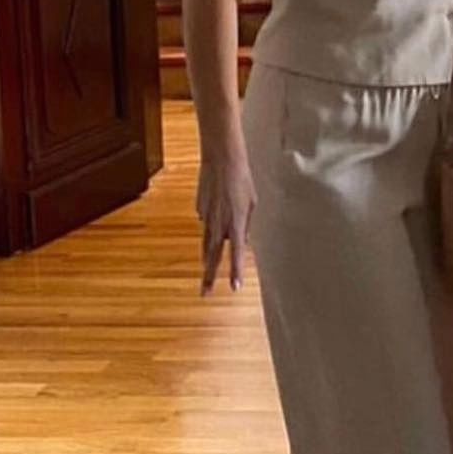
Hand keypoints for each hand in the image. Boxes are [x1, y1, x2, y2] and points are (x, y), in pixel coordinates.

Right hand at [196, 150, 255, 293]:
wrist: (222, 159)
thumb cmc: (243, 180)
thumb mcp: (252, 203)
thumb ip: (247, 223)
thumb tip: (241, 238)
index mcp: (236, 223)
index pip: (236, 254)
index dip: (235, 271)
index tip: (235, 288)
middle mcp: (219, 224)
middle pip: (213, 256)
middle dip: (208, 276)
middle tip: (204, 293)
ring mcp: (206, 217)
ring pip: (206, 243)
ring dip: (206, 259)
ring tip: (206, 274)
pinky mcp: (199, 208)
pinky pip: (206, 222)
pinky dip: (211, 225)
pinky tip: (216, 214)